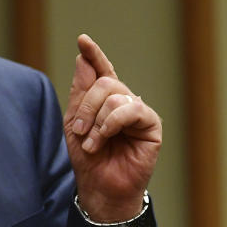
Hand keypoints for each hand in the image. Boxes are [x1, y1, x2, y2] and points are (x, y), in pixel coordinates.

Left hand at [65, 35, 161, 225]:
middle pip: (104, 82)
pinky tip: (105, 137)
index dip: (94, 54)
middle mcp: (123, 102)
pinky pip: (131, 109)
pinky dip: (112, 123)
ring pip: (115, 95)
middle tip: (78, 131)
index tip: (82, 40)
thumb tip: (83, 60)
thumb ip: (80, 92)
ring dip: (96, 121)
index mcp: (104, 100)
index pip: (101, 71)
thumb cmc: (88, 159)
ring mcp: (138, 111)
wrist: (100, 186)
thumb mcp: (75, 123)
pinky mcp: (151, 124)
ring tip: (92, 143)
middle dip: (86, 106)